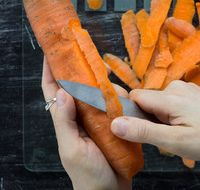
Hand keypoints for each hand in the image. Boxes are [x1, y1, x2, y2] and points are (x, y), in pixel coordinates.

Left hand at [41, 57, 130, 189]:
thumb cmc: (88, 174)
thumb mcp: (72, 149)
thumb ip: (64, 122)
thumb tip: (61, 92)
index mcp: (66, 120)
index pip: (53, 90)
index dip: (50, 70)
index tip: (53, 50)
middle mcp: (81, 116)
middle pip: (77, 86)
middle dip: (81, 69)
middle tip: (90, 56)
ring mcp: (98, 119)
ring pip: (98, 92)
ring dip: (103, 82)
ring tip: (110, 78)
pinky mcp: (114, 123)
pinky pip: (116, 104)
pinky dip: (119, 95)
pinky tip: (124, 93)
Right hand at [110, 80, 199, 162]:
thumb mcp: (175, 141)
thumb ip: (143, 132)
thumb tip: (115, 123)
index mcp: (170, 97)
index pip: (135, 97)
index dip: (131, 113)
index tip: (137, 130)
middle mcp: (178, 87)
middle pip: (148, 101)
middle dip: (151, 120)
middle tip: (169, 138)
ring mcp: (188, 89)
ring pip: (161, 103)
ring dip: (164, 119)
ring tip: (183, 134)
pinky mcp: (196, 94)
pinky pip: (174, 102)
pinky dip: (175, 115)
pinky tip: (191, 127)